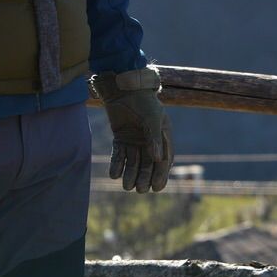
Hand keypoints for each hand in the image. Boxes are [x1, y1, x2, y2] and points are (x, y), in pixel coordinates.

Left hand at [89, 66, 172, 192]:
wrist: (123, 87)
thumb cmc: (142, 100)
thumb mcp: (152, 117)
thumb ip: (154, 137)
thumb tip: (157, 160)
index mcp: (162, 137)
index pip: (163, 160)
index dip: (160, 174)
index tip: (157, 187)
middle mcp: (149, 141)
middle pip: (147, 164)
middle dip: (144, 177)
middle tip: (141, 189)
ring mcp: (134, 141)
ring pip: (133, 162)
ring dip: (130, 174)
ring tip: (127, 186)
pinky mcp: (121, 139)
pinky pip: (119, 155)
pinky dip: (117, 165)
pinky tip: (114, 175)